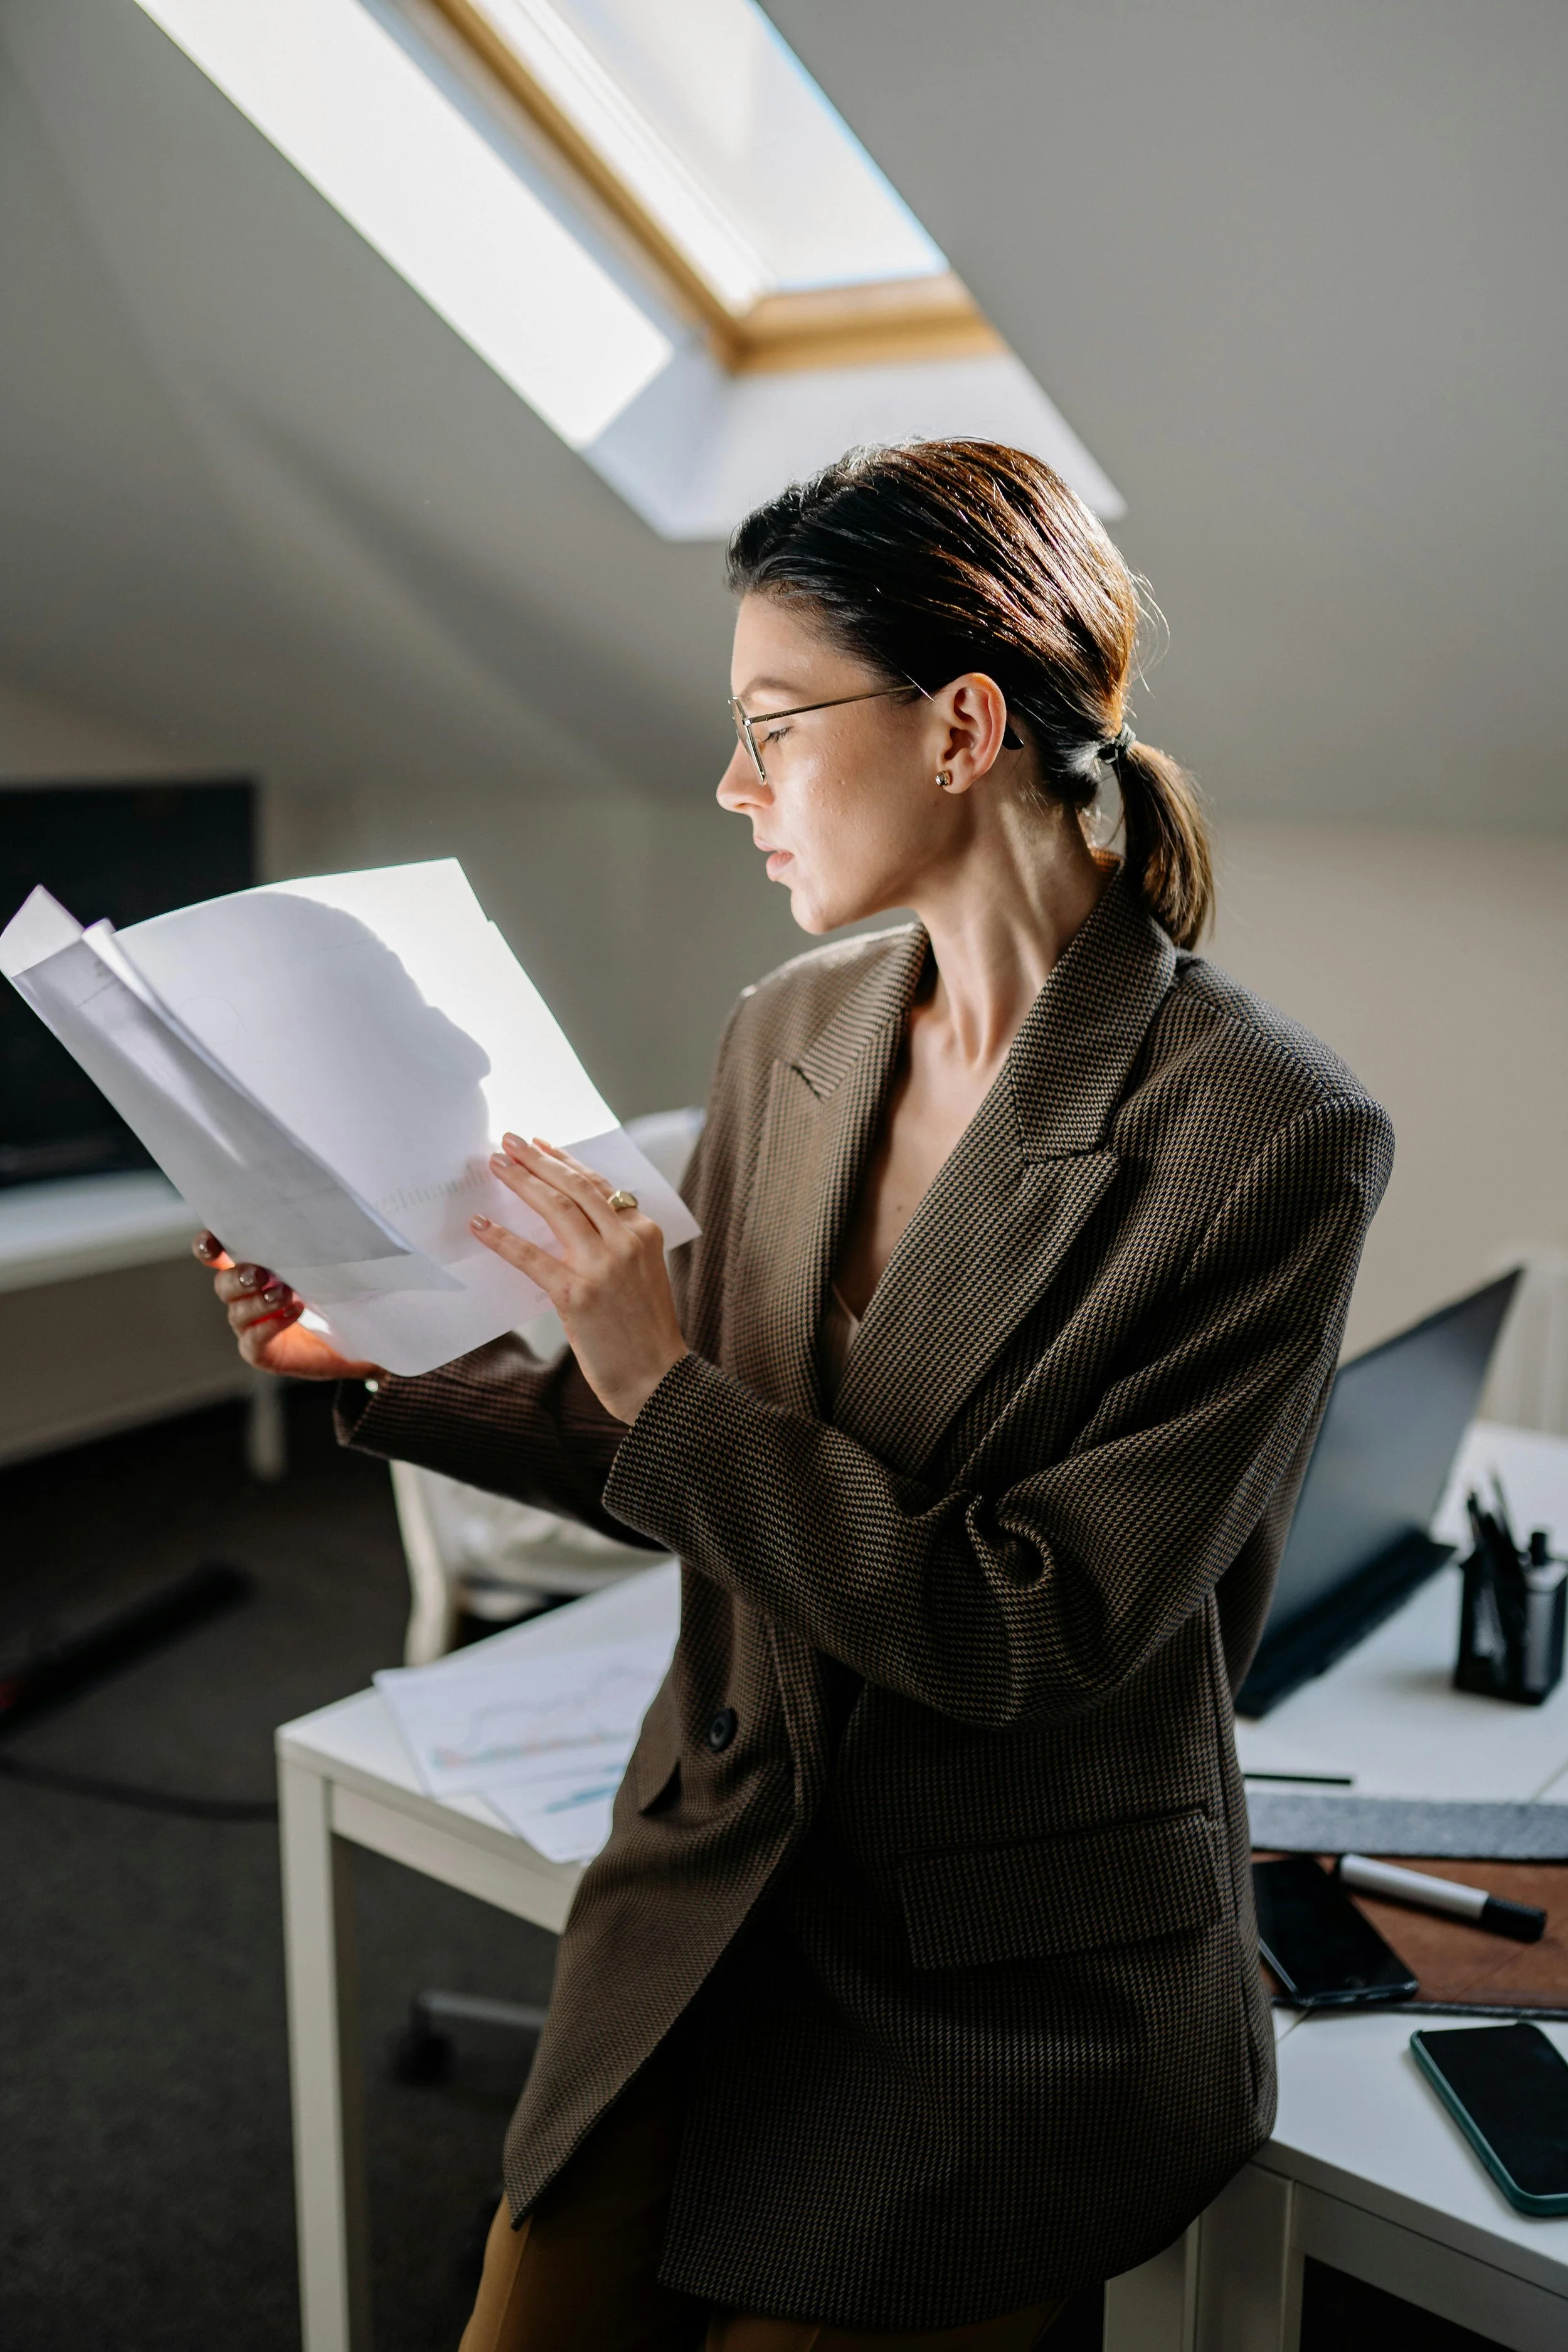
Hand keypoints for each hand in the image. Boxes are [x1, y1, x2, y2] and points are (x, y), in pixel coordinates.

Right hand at [192, 1232, 381, 1381]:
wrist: (350, 1340)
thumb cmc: (333, 1295)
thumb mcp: (321, 1267)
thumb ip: (308, 1249)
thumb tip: (314, 1221)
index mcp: (251, 1271)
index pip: (216, 1257)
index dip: (207, 1248)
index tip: (212, 1243)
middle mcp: (244, 1298)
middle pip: (223, 1285)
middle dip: (238, 1277)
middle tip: (260, 1274)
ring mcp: (249, 1327)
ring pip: (237, 1312)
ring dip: (258, 1301)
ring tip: (285, 1294)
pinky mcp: (260, 1351)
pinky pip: (253, 1339)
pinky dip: (270, 1325)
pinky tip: (294, 1312)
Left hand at [474, 1136, 686, 1423]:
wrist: (658, 1379)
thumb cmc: (646, 1332)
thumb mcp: (643, 1275)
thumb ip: (616, 1245)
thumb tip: (571, 1223)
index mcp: (644, 1233)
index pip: (600, 1185)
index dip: (567, 1162)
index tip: (543, 1146)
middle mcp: (626, 1241)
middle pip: (575, 1187)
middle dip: (539, 1159)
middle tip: (510, 1141)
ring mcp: (602, 1266)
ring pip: (556, 1209)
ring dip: (522, 1181)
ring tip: (496, 1164)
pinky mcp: (576, 1294)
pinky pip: (531, 1257)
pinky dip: (502, 1238)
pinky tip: (481, 1225)